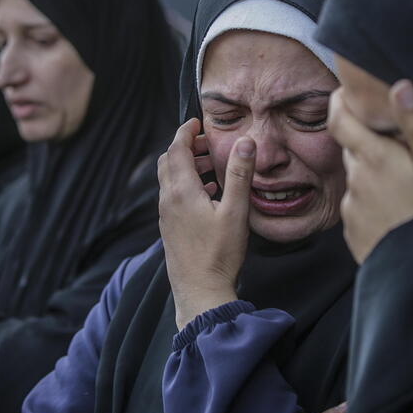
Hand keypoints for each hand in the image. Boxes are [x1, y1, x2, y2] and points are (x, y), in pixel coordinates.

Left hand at [158, 118, 256, 328]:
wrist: (199, 291)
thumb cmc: (219, 253)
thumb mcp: (235, 211)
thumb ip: (238, 174)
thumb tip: (245, 142)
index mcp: (181, 191)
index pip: (176, 149)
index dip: (185, 131)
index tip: (197, 121)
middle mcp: (168, 200)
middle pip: (169, 161)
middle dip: (186, 147)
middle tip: (208, 144)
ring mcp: (167, 215)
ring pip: (170, 179)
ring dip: (187, 166)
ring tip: (211, 167)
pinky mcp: (170, 228)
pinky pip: (173, 196)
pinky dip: (186, 184)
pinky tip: (208, 194)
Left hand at [328, 80, 412, 263]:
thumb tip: (401, 85)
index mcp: (372, 158)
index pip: (338, 119)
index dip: (340, 102)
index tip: (348, 94)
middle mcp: (355, 181)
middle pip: (353, 150)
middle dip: (368, 143)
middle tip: (396, 146)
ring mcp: (352, 211)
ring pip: (359, 181)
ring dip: (375, 177)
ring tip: (407, 187)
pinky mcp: (355, 235)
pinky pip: (361, 211)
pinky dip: (375, 207)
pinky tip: (400, 214)